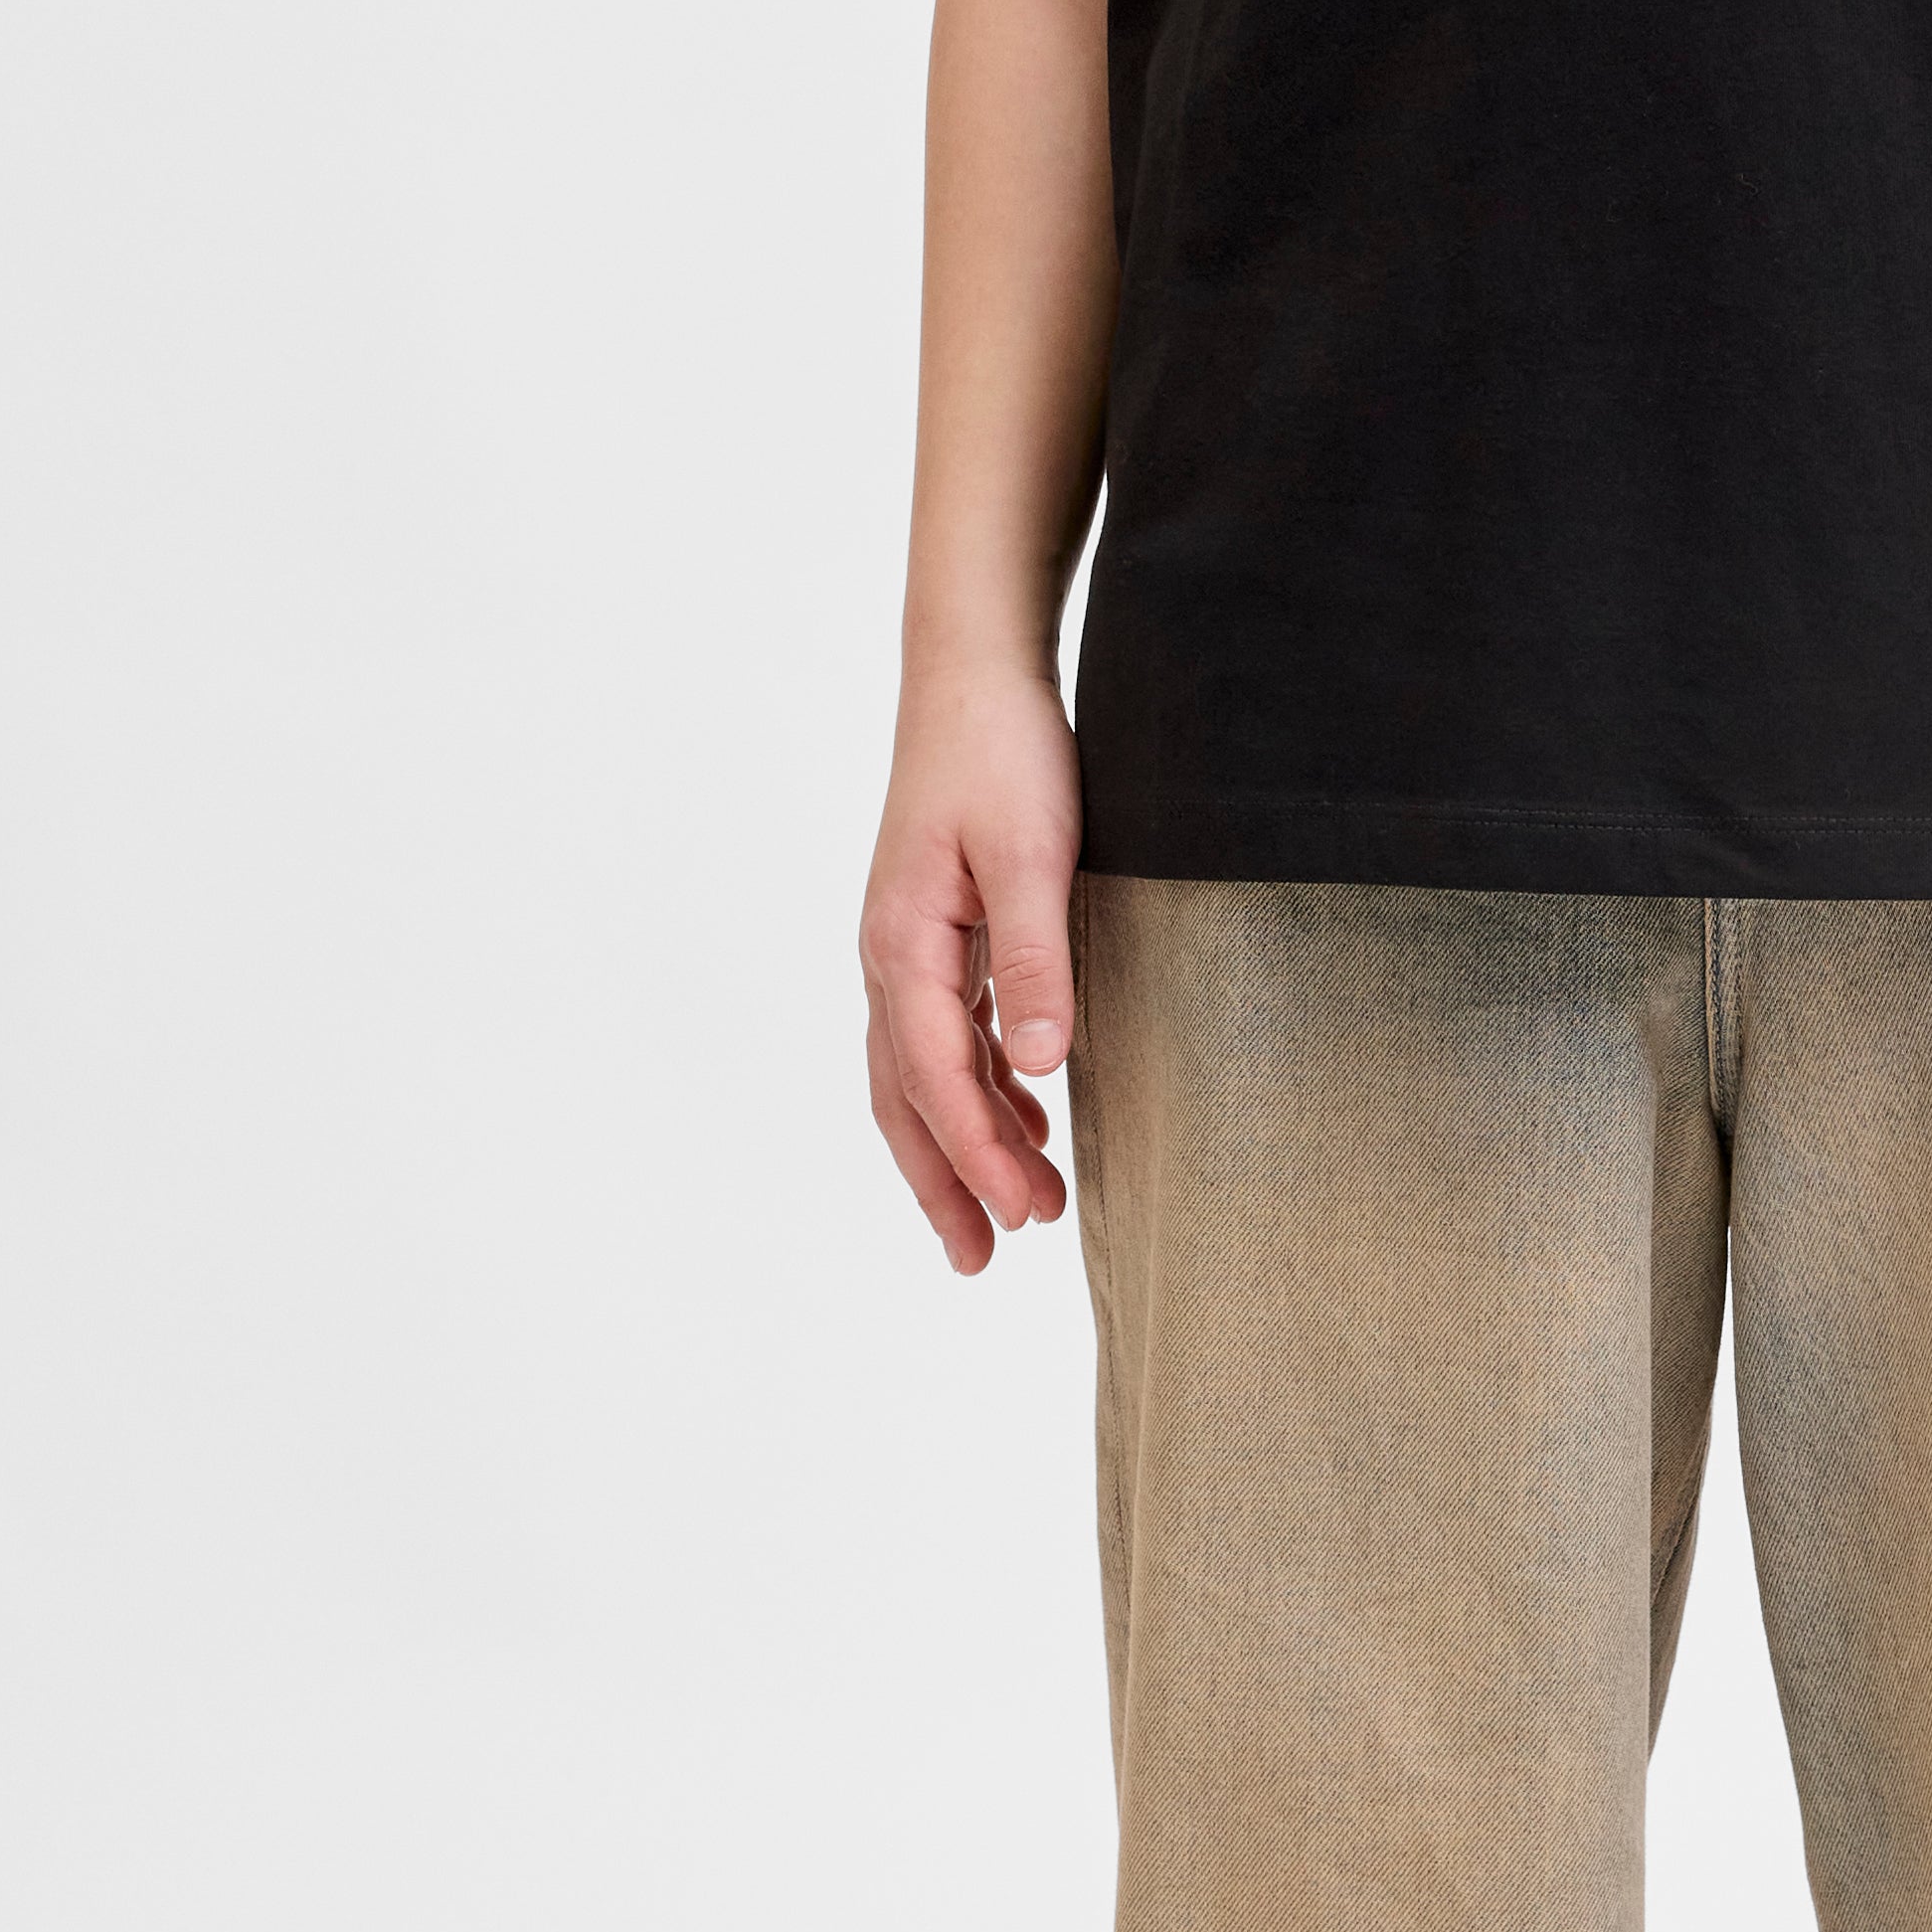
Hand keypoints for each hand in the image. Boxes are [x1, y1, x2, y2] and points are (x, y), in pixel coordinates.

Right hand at [860, 655, 1082, 1274]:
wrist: (972, 670)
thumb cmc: (1002, 752)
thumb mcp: (1032, 855)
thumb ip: (1037, 961)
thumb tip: (1041, 1068)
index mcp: (903, 946)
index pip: (937, 1079)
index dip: (979, 1155)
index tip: (1027, 1214)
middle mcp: (890, 957)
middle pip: (905, 1097)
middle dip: (944, 1181)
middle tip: (983, 1261)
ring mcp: (907, 945)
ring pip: (920, 1073)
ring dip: (960, 1143)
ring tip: (1015, 1210)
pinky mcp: (937, 929)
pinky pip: (946, 1033)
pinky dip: (977, 1086)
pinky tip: (1026, 1112)